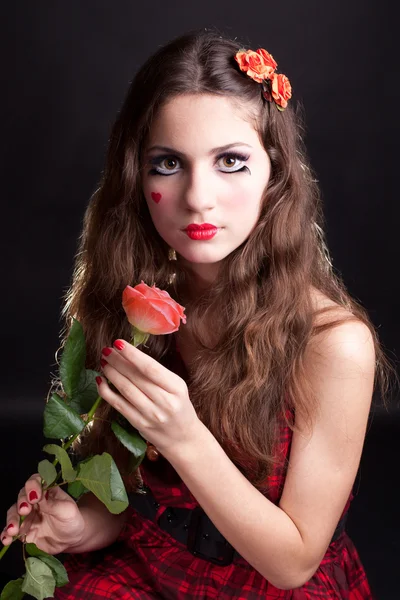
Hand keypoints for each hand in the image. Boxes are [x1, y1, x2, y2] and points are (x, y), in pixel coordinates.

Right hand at [1, 474, 84, 554]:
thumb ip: (53, 504)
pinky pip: (11, 530)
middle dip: (21, 503)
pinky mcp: (23, 530)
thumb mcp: (67, 510)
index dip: (32, 486)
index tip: (35, 497)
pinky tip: (6, 539)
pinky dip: (6, 534)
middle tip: (24, 511)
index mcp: (47, 491)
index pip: (36, 481)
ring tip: (12, 531)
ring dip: (11, 520)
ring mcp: (28, 516)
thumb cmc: (72, 520)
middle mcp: (35, 501)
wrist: (71, 540)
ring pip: (14, 513)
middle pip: (22, 496)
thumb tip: (38, 497)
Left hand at [98, 340, 201, 456]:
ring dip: (111, 373)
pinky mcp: (138, 424)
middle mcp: (164, 401)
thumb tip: (130, 355)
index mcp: (176, 388)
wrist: (183, 439)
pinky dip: (106, 392)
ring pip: (126, 389)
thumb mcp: (177, 388)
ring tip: (104, 362)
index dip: (133, 355)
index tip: (119, 343)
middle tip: (106, 350)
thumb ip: (158, 374)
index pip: (151, 368)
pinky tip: (100, 381)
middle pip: (136, 377)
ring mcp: (150, 414)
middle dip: (118, 361)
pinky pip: (119, 405)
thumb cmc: (179, 407)